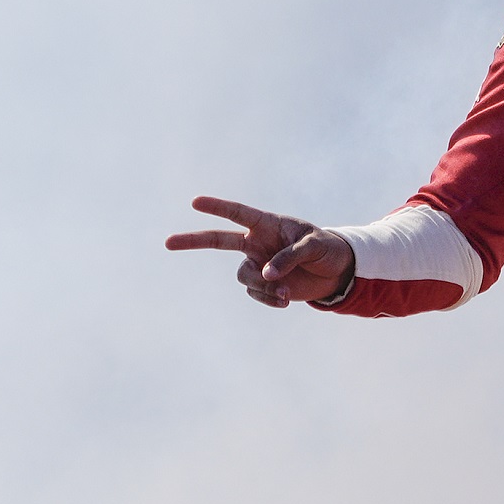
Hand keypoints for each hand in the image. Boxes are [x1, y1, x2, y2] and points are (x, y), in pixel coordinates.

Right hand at [166, 196, 355, 307]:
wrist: (336, 272)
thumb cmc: (327, 249)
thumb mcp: (315, 246)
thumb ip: (291, 256)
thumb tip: (267, 273)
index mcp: (269, 224)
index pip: (239, 213)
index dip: (218, 207)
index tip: (196, 202)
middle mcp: (258, 242)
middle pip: (219, 240)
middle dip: (193, 240)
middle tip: (167, 242)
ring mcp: (258, 263)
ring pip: (244, 276)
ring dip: (262, 286)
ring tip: (285, 291)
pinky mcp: (263, 284)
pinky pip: (255, 293)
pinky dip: (268, 298)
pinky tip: (285, 301)